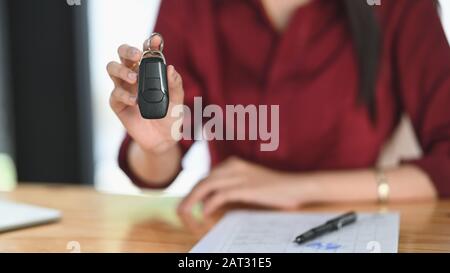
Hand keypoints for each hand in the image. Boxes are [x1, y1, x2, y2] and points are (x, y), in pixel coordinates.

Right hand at [107, 37, 183, 153]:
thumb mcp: (177, 101)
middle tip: (138, 56)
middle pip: (123, 54)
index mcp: (149, 72)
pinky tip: (135, 101)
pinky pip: (115, 94)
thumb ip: (176, 85)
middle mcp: (134, 76)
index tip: (156, 41)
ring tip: (134, 77)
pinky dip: (125, 95)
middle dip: (128, 51)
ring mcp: (124, 89)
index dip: (149, 44)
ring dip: (122, 70)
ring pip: (112, 68)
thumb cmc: (170, 116)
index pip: (146, 53)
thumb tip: (171, 68)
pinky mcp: (118, 104)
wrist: (163, 139)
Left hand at [178, 157, 313, 215]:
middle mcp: (233, 167)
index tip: (191, 204)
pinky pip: (220, 195)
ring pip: (205, 186)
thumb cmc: (274, 188)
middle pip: (202, 181)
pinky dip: (210, 205)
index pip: (206, 177)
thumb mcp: (249, 183)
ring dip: (192, 201)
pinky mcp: (245, 187)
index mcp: (233, 164)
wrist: (295, 186)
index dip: (195, 192)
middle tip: (182, 211)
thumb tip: (211, 200)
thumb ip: (231, 187)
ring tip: (186, 213)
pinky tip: (206, 213)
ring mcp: (239, 176)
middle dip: (189, 197)